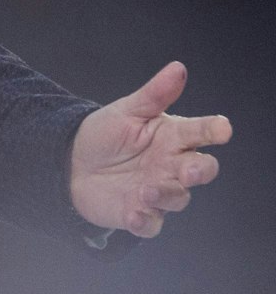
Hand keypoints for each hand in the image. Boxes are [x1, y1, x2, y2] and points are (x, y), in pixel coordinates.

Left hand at [69, 60, 231, 238]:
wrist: (70, 162)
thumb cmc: (106, 135)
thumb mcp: (127, 111)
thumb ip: (154, 94)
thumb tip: (178, 69)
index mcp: (173, 137)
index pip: (200, 133)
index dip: (213, 130)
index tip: (222, 128)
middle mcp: (171, 166)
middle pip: (200, 170)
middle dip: (200, 170)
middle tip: (189, 168)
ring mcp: (158, 191)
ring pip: (178, 198)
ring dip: (167, 195)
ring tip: (147, 189)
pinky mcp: (139, 213)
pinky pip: (150, 224)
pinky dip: (145, 221)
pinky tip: (134, 213)